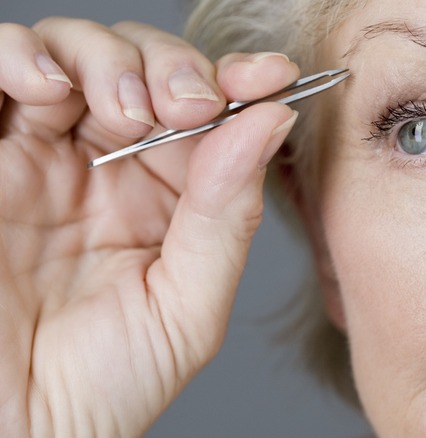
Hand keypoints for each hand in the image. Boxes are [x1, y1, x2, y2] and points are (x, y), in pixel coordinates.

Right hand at [0, 18, 298, 436]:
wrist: (22, 431)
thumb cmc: (104, 386)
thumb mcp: (188, 305)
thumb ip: (228, 214)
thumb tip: (270, 123)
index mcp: (170, 200)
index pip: (210, 116)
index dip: (240, 84)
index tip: (268, 77)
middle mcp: (109, 167)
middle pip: (147, 68)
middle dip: (175, 68)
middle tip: (190, 104)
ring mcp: (43, 154)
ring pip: (77, 54)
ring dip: (110, 59)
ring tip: (127, 107)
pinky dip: (22, 57)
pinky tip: (49, 90)